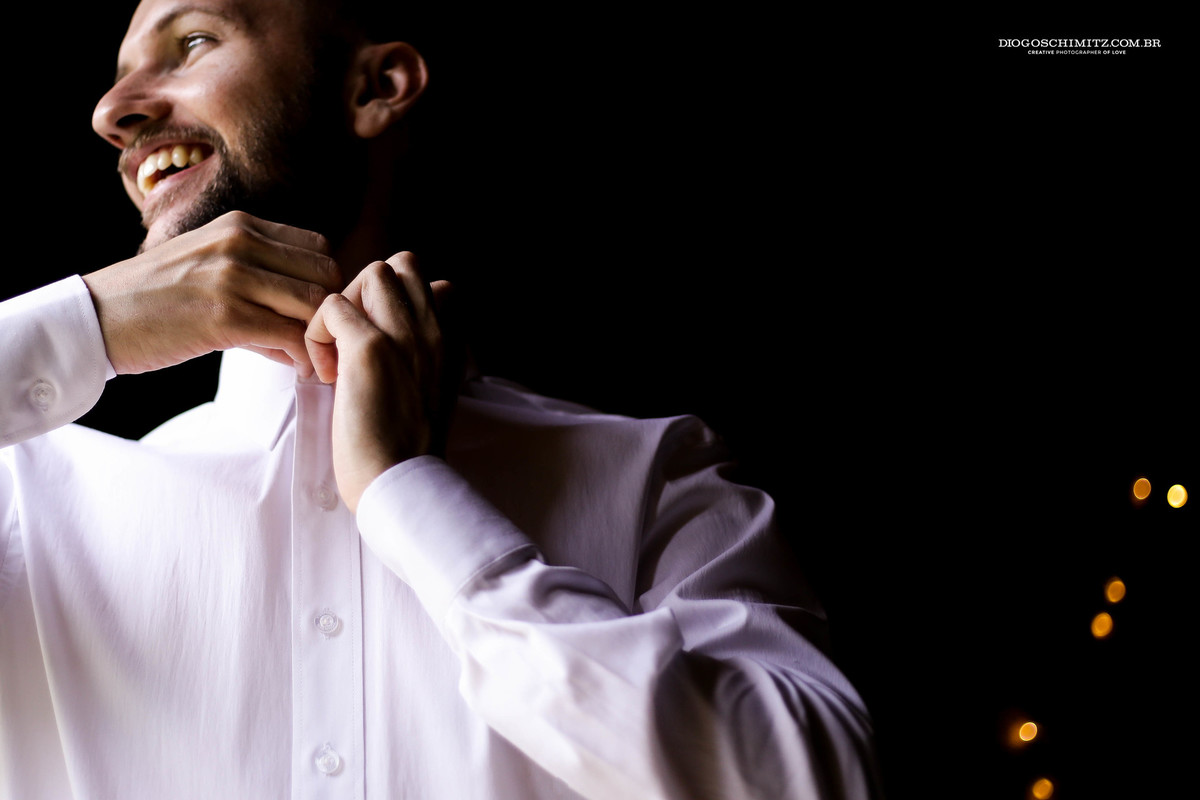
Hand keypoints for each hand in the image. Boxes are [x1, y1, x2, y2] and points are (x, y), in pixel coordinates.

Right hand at [81, 210, 342, 376]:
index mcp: (240, 225)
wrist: (96, 317)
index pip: (318, 249)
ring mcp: (232, 276)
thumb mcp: (206, 263)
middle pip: (326, 275)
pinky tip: (296, 371)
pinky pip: (289, 335)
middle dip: (333, 314)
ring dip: (322, 340)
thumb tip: (301, 318)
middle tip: (326, 345)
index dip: (328, 285)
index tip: (322, 318)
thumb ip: (255, 278)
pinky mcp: (223, 315)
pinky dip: (303, 358)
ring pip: (313, 305)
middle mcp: (240, 242)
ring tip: (313, 361)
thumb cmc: (153, 298)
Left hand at [305, 252, 457, 512]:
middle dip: (368, 294)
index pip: (433, 282)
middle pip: (401, 265)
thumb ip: (421, 356)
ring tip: (339, 353)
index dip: (397, 302)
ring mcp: (406, 337)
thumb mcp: (432, 391)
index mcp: (453, 341)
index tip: (381, 342)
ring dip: (345, 307)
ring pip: (370, 273)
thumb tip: (384, 334)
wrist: (402, 485)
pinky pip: (331, 306)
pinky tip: (326, 372)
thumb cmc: (407, 449)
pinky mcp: (371, 352)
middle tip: (353, 341)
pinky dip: (318, 333)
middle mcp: (437, 331)